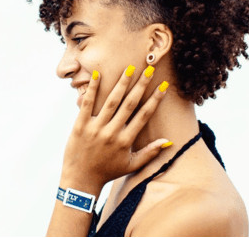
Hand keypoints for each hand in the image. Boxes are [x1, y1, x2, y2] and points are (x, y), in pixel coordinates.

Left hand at [60, 65, 169, 190]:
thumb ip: (150, 153)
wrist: (80, 180)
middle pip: (130, 104)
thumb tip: (168, 141)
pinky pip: (87, 103)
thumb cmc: (108, 172)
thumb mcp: (131, 165)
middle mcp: (112, 132)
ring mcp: (95, 128)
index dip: (155, 100)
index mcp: (125, 141)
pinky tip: (97, 74)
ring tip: (129, 68)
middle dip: (141, 85)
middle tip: (149, 69)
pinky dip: (93, 89)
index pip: (144, 115)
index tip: (163, 86)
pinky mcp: (80, 125)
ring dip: (121, 83)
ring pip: (111, 101)